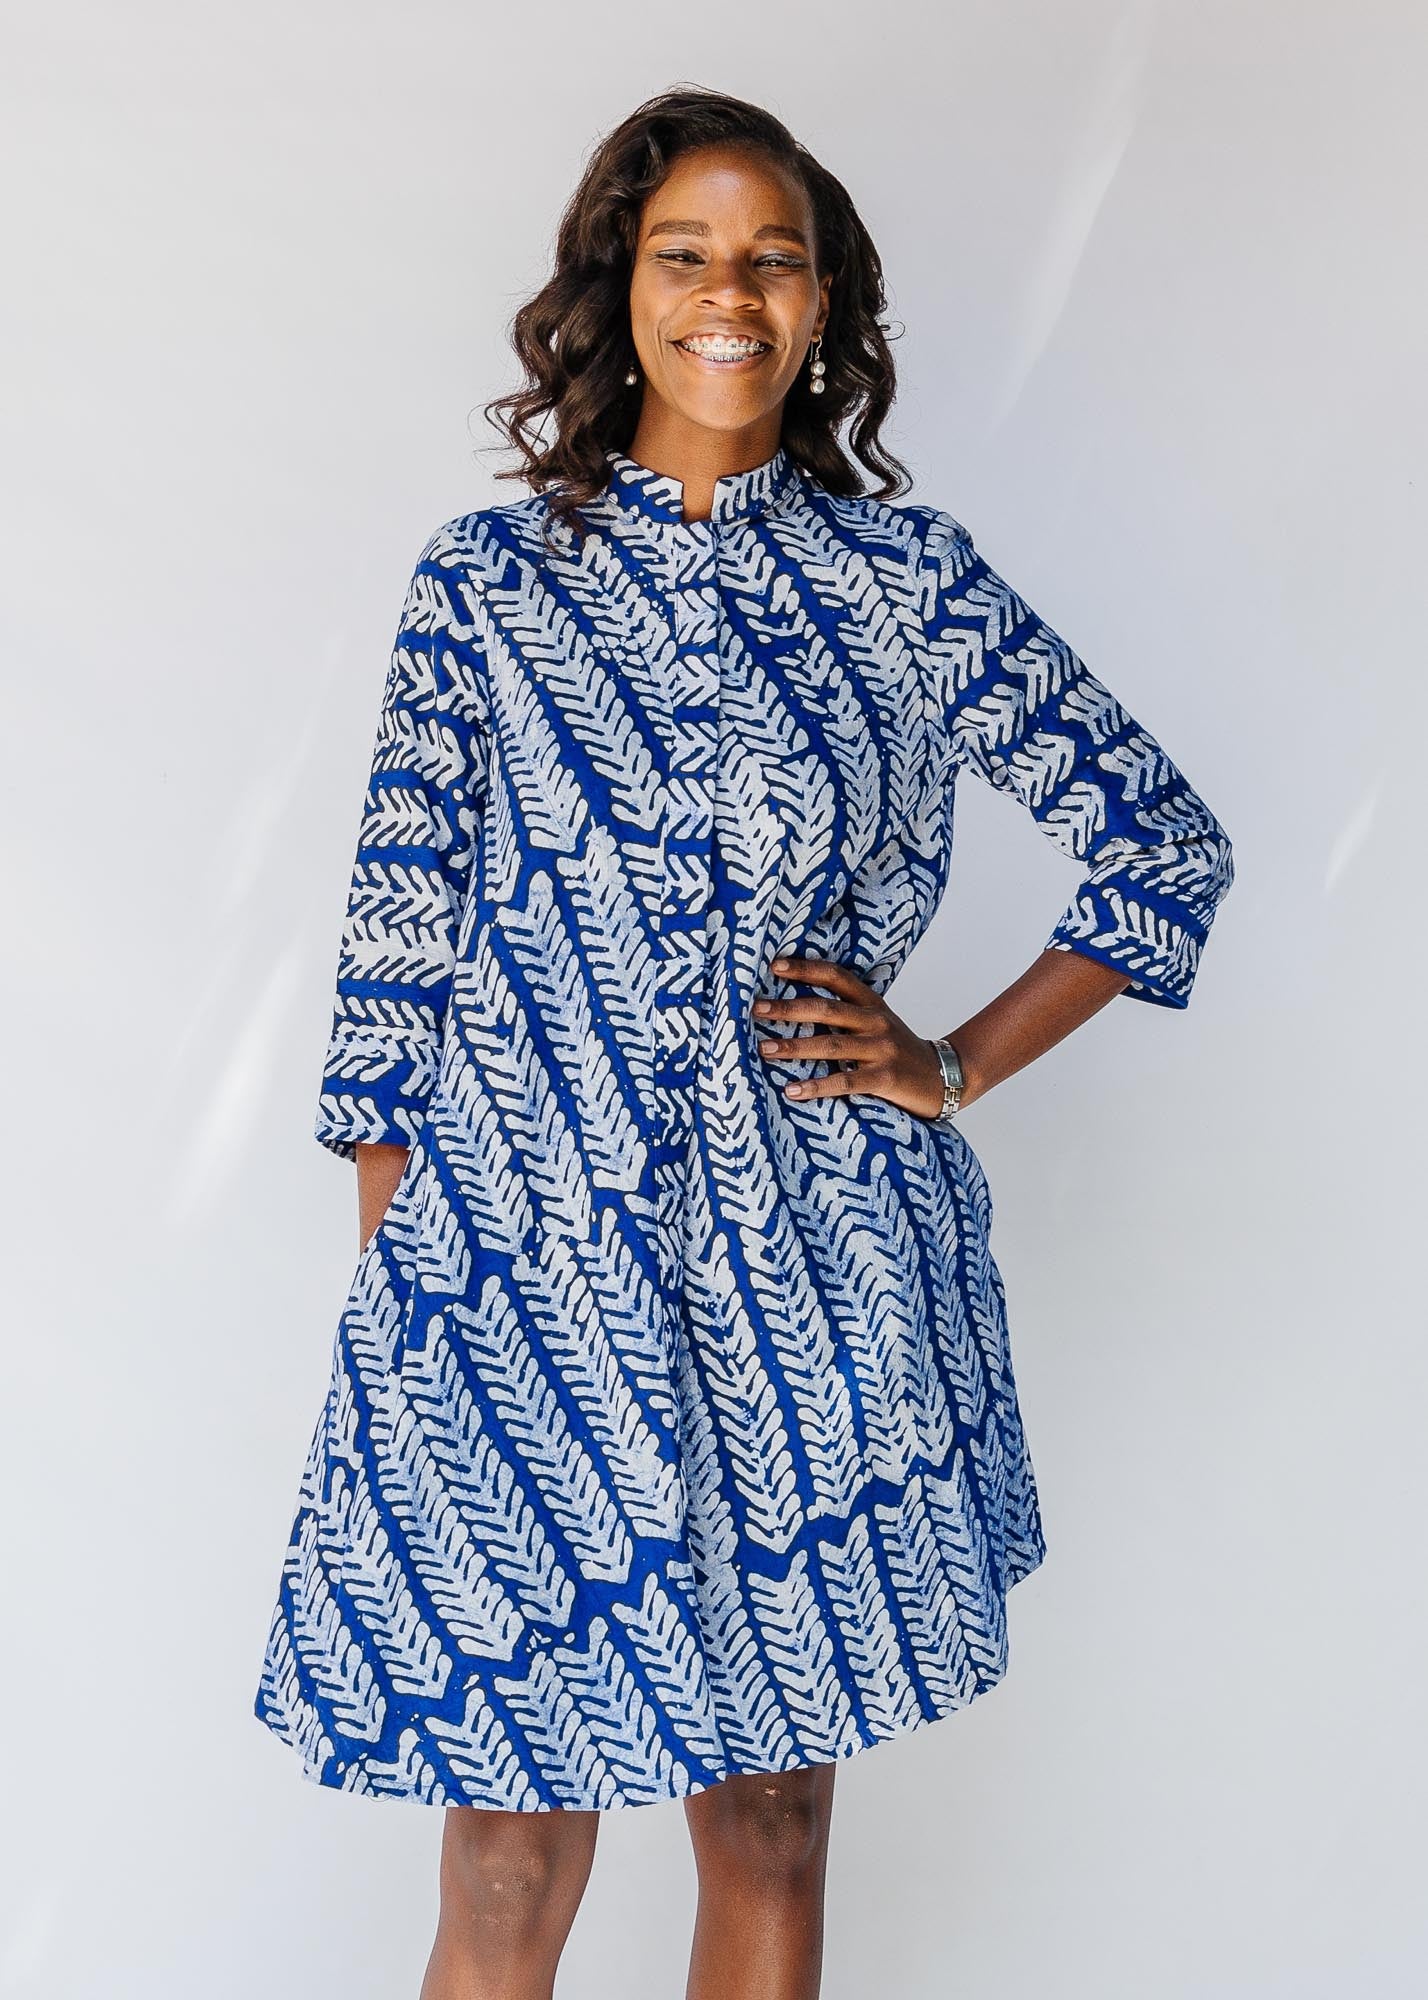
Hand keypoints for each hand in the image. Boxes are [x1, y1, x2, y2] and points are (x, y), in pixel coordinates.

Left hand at [751, 955, 952, 1121]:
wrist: (943, 1077)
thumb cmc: (897, 1050)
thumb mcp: (877, 1023)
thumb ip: (846, 1014)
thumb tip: (793, 1008)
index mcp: (872, 1002)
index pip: (836, 977)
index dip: (806, 969)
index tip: (775, 965)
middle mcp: (875, 1021)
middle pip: (826, 1009)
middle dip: (788, 1009)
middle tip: (756, 1010)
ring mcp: (882, 1049)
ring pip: (831, 1045)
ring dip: (794, 1048)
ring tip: (764, 1051)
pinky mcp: (885, 1078)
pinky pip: (845, 1082)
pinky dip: (817, 1087)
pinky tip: (793, 1090)